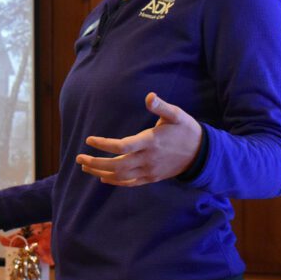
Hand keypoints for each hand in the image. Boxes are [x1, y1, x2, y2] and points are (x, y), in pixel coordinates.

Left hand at [76, 92, 202, 186]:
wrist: (201, 153)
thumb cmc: (186, 130)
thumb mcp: (176, 115)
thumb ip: (161, 106)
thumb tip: (149, 96)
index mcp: (151, 142)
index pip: (122, 146)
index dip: (103, 144)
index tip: (89, 140)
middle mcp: (148, 159)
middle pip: (117, 165)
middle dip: (96, 162)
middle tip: (79, 157)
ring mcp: (149, 171)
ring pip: (121, 176)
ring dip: (101, 172)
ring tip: (85, 166)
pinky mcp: (152, 178)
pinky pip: (130, 183)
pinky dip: (115, 182)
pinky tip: (103, 178)